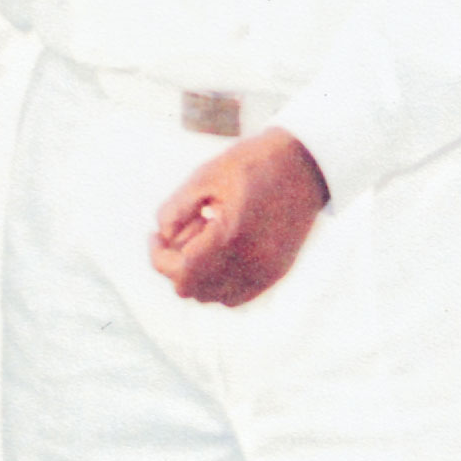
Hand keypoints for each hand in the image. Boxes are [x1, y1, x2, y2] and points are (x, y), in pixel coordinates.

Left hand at [151, 129, 329, 306]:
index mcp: (233, 235)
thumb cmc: (253, 163)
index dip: (158, 257)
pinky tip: (218, 253)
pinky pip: (237, 296)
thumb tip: (161, 234)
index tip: (154, 236)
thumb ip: (176, 208)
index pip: (181, 271)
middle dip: (175, 264)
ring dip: (197, 275)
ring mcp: (267, 272)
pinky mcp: (276, 273)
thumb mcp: (206, 175)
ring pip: (214, 297)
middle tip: (181, 232)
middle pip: (193, 289)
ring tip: (204, 238)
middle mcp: (252, 262)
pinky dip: (219, 284)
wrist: (305, 163)